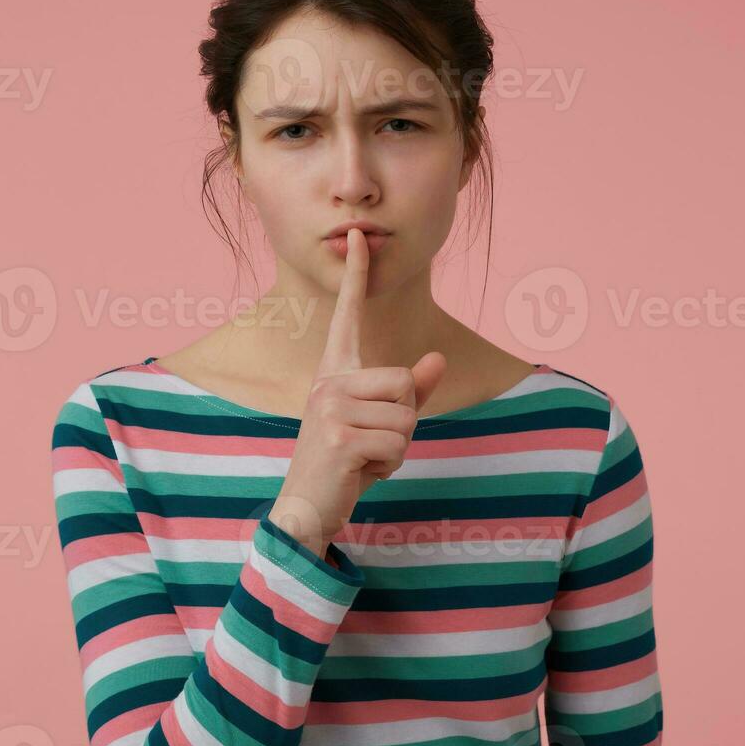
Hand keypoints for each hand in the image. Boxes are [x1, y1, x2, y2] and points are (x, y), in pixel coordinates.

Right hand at [268, 228, 445, 555]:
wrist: (306, 510)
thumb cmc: (344, 465)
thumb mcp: (379, 425)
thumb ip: (409, 393)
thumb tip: (438, 359)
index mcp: (335, 373)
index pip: (349, 315)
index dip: (357, 275)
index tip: (360, 236)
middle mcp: (328, 382)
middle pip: (406, 382)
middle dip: (405, 423)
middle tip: (371, 445)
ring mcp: (330, 407)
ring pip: (407, 416)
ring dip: (398, 448)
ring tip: (364, 459)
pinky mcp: (339, 436)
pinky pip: (397, 444)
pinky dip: (389, 466)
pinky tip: (360, 473)